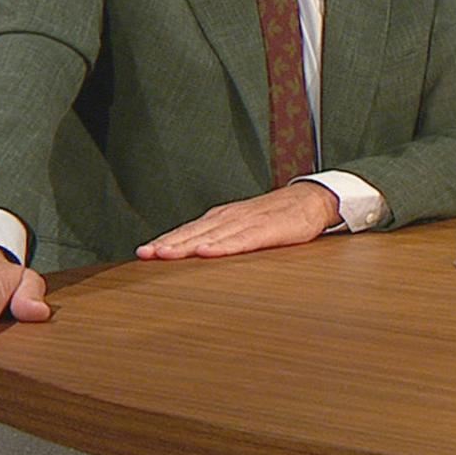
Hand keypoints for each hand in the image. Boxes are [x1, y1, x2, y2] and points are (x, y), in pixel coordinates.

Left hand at [136, 182, 341, 259]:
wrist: (312, 200)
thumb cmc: (278, 216)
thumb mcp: (245, 224)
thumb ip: (222, 236)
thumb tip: (195, 253)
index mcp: (223, 217)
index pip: (188, 230)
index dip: (165, 241)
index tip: (143, 253)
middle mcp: (230, 217)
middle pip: (193, 232)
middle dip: (168, 243)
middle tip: (145, 254)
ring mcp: (248, 222)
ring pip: (211, 236)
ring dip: (186, 245)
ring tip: (165, 254)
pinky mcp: (267, 230)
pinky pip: (241, 240)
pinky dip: (222, 247)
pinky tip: (207, 253)